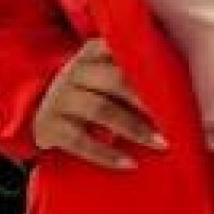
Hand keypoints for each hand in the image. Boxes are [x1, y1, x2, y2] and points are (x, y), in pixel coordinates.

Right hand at [33, 38, 165, 170]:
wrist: (37, 112)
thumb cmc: (86, 92)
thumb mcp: (99, 74)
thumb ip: (127, 71)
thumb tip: (176, 84)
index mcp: (91, 54)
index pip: (118, 49)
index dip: (144, 63)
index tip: (169, 78)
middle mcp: (74, 72)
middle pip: (113, 80)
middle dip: (145, 99)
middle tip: (171, 119)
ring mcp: (60, 99)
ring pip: (100, 109)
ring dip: (133, 127)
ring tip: (159, 143)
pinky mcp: (50, 127)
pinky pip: (80, 141)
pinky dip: (106, 154)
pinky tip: (129, 163)